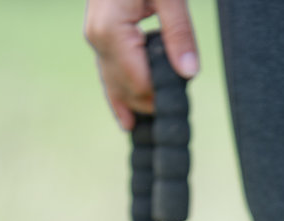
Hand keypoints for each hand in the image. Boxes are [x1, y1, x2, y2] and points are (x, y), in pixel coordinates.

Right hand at [84, 0, 198, 130]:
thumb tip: (188, 73)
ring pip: (114, 84)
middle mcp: (98, 38)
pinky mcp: (98, 33)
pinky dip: (120, 93)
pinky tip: (127, 120)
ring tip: (152, 126)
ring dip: (134, 103)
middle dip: (150, 102)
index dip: (161, 96)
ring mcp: (95, 37)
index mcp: (112, 31)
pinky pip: (108, 71)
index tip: (182, 101)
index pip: (139, 82)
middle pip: (126, 88)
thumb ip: (179, 33)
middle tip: (176, 112)